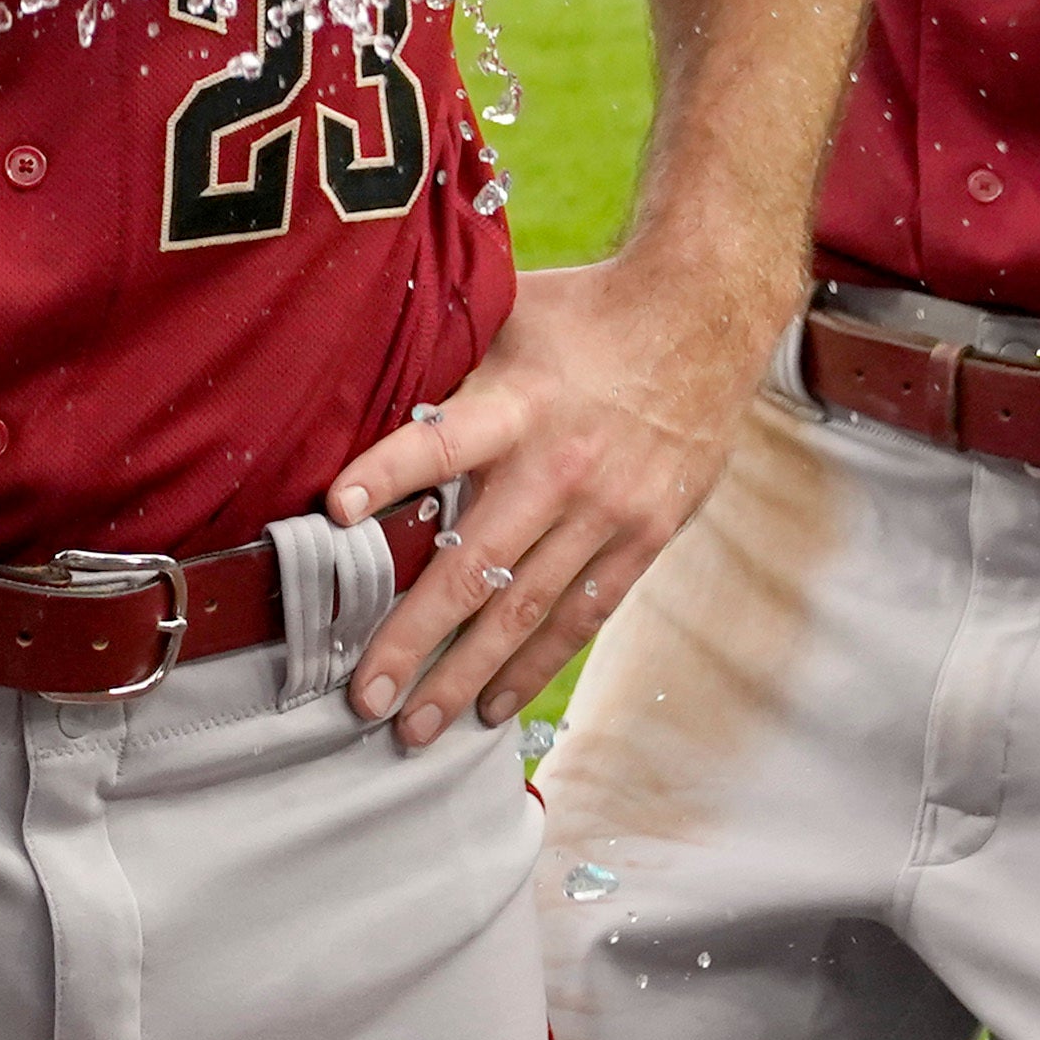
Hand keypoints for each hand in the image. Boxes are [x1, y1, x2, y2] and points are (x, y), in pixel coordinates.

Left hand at [314, 253, 785, 745]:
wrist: (706, 314)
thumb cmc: (587, 313)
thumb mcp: (509, 311)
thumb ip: (448, 362)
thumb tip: (358, 384)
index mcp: (517, 401)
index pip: (440, 441)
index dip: (385, 472)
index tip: (332, 513)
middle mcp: (561, 465)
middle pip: (474, 564)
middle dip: (413, 638)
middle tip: (364, 697)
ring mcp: (608, 511)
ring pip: (525, 611)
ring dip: (465, 675)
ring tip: (414, 728)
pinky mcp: (645, 536)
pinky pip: (582, 616)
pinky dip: (535, 666)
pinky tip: (491, 705)